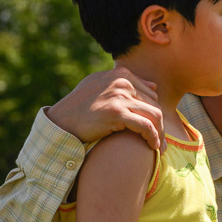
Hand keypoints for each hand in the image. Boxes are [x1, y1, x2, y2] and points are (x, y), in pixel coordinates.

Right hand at [46, 67, 164, 148]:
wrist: (60, 122)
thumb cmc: (79, 107)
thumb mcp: (100, 87)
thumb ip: (124, 84)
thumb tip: (153, 86)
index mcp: (120, 74)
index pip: (151, 94)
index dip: (156, 113)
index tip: (158, 129)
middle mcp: (122, 82)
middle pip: (155, 105)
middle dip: (161, 125)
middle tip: (162, 143)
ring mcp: (119, 96)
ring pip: (155, 115)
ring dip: (160, 133)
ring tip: (159, 147)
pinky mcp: (116, 113)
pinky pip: (145, 126)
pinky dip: (153, 137)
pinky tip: (153, 147)